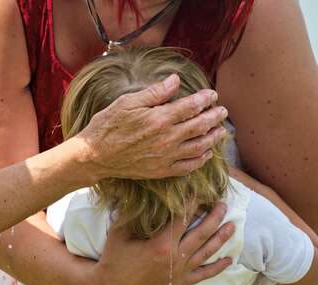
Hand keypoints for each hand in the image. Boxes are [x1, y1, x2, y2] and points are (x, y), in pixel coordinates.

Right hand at [76, 74, 227, 179]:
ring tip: (221, 131)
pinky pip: (188, 167)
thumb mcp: (127, 102)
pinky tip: (206, 154)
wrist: (95, 156)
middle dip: (214, 117)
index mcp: (159, 118)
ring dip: (213, 138)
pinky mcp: (161, 171)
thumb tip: (175, 80)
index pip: (191, 106)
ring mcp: (166, 157)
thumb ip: (154, 92)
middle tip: (222, 112)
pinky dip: (200, 160)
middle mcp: (167, 138)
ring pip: (199, 147)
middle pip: (200, 126)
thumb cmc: (107, 126)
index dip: (205, 99)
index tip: (212, 95)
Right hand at [90, 202, 233, 284]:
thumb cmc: (114, 255)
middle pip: (201, 233)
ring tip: (232, 225)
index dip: (193, 202)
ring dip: (221, 238)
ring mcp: (179, 272)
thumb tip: (142, 191)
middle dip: (214, 217)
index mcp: (162, 244)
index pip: (183, 217)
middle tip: (223, 204)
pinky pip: (203, 275)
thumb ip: (133, 212)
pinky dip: (217, 268)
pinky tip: (229, 260)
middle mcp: (175, 258)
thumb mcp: (120, 230)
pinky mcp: (179, 283)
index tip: (201, 191)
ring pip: (206, 252)